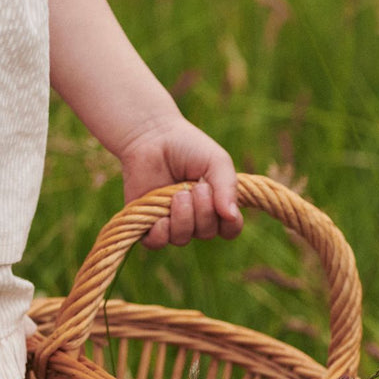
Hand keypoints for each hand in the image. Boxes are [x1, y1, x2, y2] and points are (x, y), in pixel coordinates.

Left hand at [119, 117, 242, 249]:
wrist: (152, 136)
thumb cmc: (188, 147)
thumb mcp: (216, 161)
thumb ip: (227, 187)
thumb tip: (232, 216)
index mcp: (215, 205)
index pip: (229, 229)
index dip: (228, 223)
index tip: (219, 199)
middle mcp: (194, 217)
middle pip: (206, 233)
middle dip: (202, 211)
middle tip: (195, 186)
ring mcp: (170, 220)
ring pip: (181, 238)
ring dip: (182, 217)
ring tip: (177, 194)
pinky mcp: (146, 221)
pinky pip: (156, 242)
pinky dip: (160, 233)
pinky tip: (160, 217)